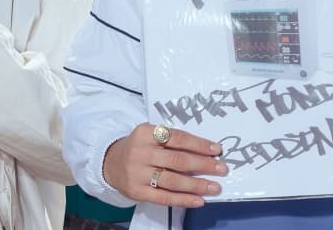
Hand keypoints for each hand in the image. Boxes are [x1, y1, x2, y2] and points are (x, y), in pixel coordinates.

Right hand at [104, 123, 228, 207]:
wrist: (110, 163)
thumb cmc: (139, 147)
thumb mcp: (151, 135)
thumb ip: (173, 141)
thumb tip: (206, 152)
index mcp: (146, 133)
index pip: (178, 138)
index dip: (199, 144)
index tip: (216, 150)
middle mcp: (141, 152)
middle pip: (178, 160)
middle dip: (203, 165)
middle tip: (222, 169)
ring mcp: (138, 173)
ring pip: (173, 180)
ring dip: (197, 185)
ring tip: (215, 187)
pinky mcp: (137, 192)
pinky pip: (164, 197)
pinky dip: (184, 199)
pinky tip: (199, 200)